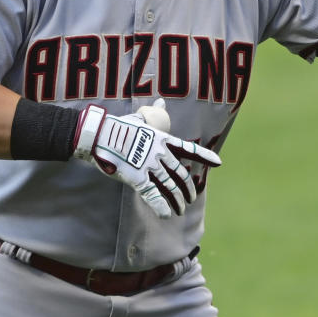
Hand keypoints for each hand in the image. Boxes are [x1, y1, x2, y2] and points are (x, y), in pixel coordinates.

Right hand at [73, 99, 221, 218]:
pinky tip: (166, 214)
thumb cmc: (118, 126)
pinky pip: (153, 195)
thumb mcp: (140, 119)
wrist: (99, 134)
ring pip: (170, 187)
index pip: (188, 149)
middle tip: (191, 198)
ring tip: (181, 209)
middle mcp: (159, 153)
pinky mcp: (136, 178)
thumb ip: (153, 114)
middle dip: (188, 188)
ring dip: (177, 200)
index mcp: (162, 139)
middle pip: (180, 174)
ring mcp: (149, 166)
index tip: (218, 163)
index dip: (204, 156)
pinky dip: (161, 206)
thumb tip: (161, 102)